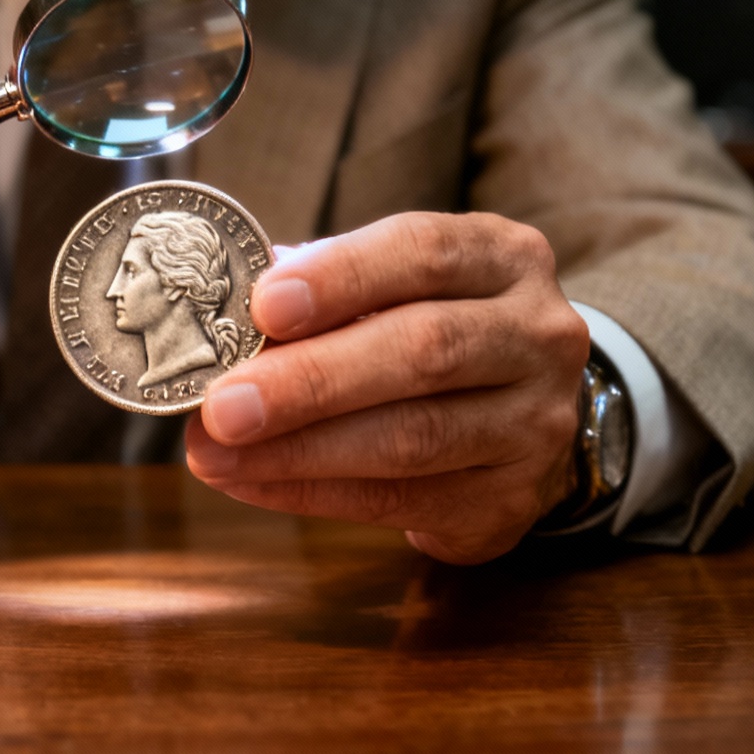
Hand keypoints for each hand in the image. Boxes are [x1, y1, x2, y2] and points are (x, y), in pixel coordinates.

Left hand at [183, 212, 590, 563]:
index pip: (424, 252)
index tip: (263, 304)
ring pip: (413, 437)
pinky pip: (401, 501)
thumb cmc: (433, 330)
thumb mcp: (399, 287)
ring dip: (300, 449)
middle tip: (222, 404)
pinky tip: (251, 483)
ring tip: (215, 452)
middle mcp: (539, 336)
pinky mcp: (511, 500)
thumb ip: (331, 285)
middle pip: (423, 351)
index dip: (341, 276)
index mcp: (503, 259)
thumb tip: (235, 298)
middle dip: (310, 379)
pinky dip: (314, 493)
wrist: (522, 417)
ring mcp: (536, 424)